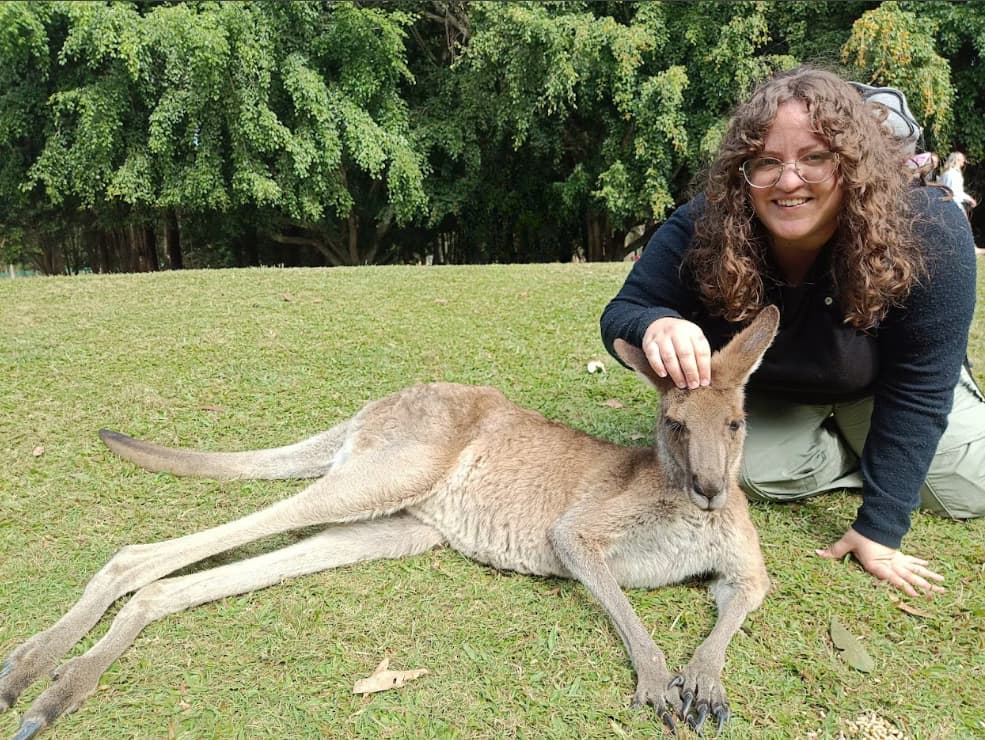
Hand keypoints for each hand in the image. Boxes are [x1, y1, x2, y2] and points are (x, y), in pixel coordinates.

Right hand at [642, 317, 710, 389]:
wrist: (660, 323)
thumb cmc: (682, 338)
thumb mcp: (694, 339)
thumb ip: (700, 354)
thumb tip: (704, 378)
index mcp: (693, 332)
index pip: (701, 351)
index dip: (704, 368)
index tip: (704, 382)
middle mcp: (677, 332)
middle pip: (685, 354)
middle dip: (690, 372)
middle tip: (693, 386)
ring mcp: (662, 337)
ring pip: (669, 356)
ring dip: (676, 373)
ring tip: (681, 384)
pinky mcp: (649, 343)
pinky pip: (653, 356)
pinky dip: (658, 366)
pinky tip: (664, 375)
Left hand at [816, 528, 944, 597]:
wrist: (873, 520)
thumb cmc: (860, 533)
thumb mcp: (847, 542)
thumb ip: (833, 551)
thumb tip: (816, 554)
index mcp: (878, 563)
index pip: (890, 577)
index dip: (901, 586)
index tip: (914, 594)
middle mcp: (890, 563)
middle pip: (908, 576)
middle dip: (922, 586)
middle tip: (935, 595)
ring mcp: (896, 559)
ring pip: (914, 570)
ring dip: (928, 577)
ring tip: (942, 586)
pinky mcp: (898, 554)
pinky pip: (912, 561)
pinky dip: (921, 564)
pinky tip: (931, 568)